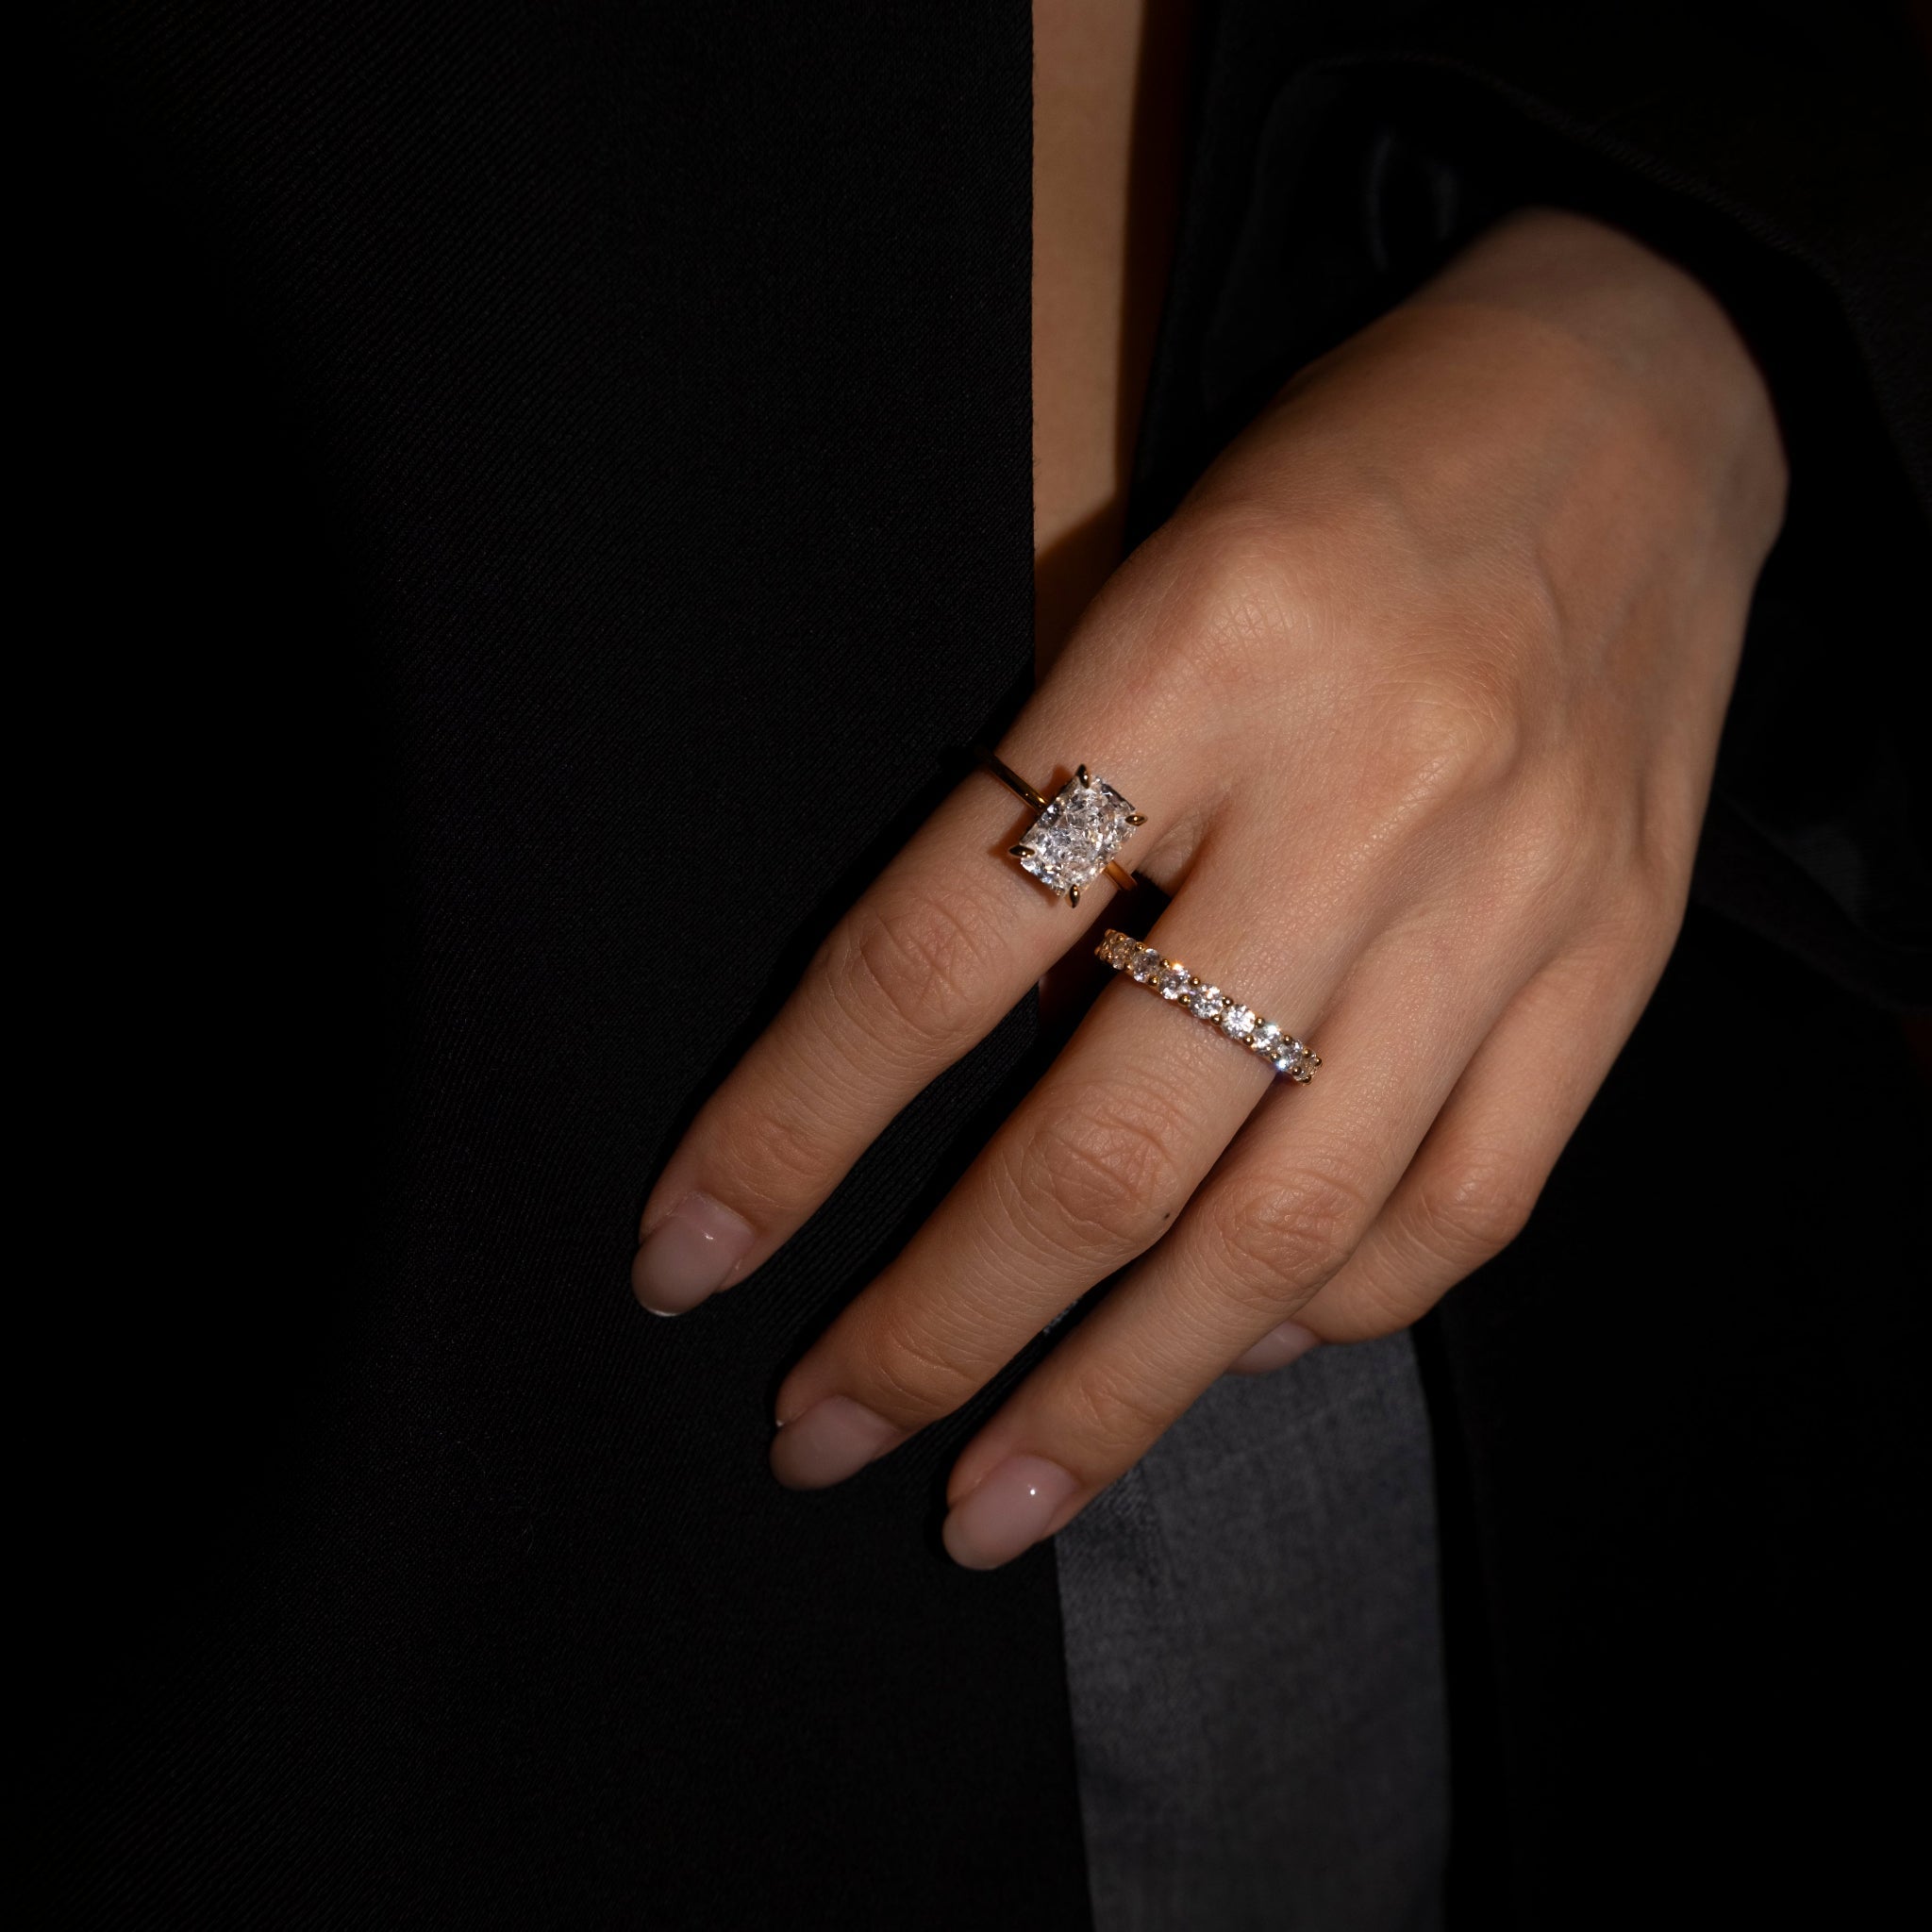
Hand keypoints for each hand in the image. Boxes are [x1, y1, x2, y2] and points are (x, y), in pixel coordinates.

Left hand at [631, 208, 1786, 1566]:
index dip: (792, 1129)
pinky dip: (1329, 1312)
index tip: (685, 1256)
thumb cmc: (1347, 467)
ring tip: (991, 1501)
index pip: (939, 952)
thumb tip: (957, 1059)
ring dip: (1115, 1395)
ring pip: (1282, 1230)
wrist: (1639, 392)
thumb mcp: (1153, 574)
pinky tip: (1232, 1350)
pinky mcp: (1610, 969)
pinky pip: (1464, 1207)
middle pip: (1109, 1145)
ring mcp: (1508, 907)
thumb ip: (1053, 798)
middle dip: (936, 1328)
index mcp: (1197, 652)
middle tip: (814, 1437)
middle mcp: (1359, 799)